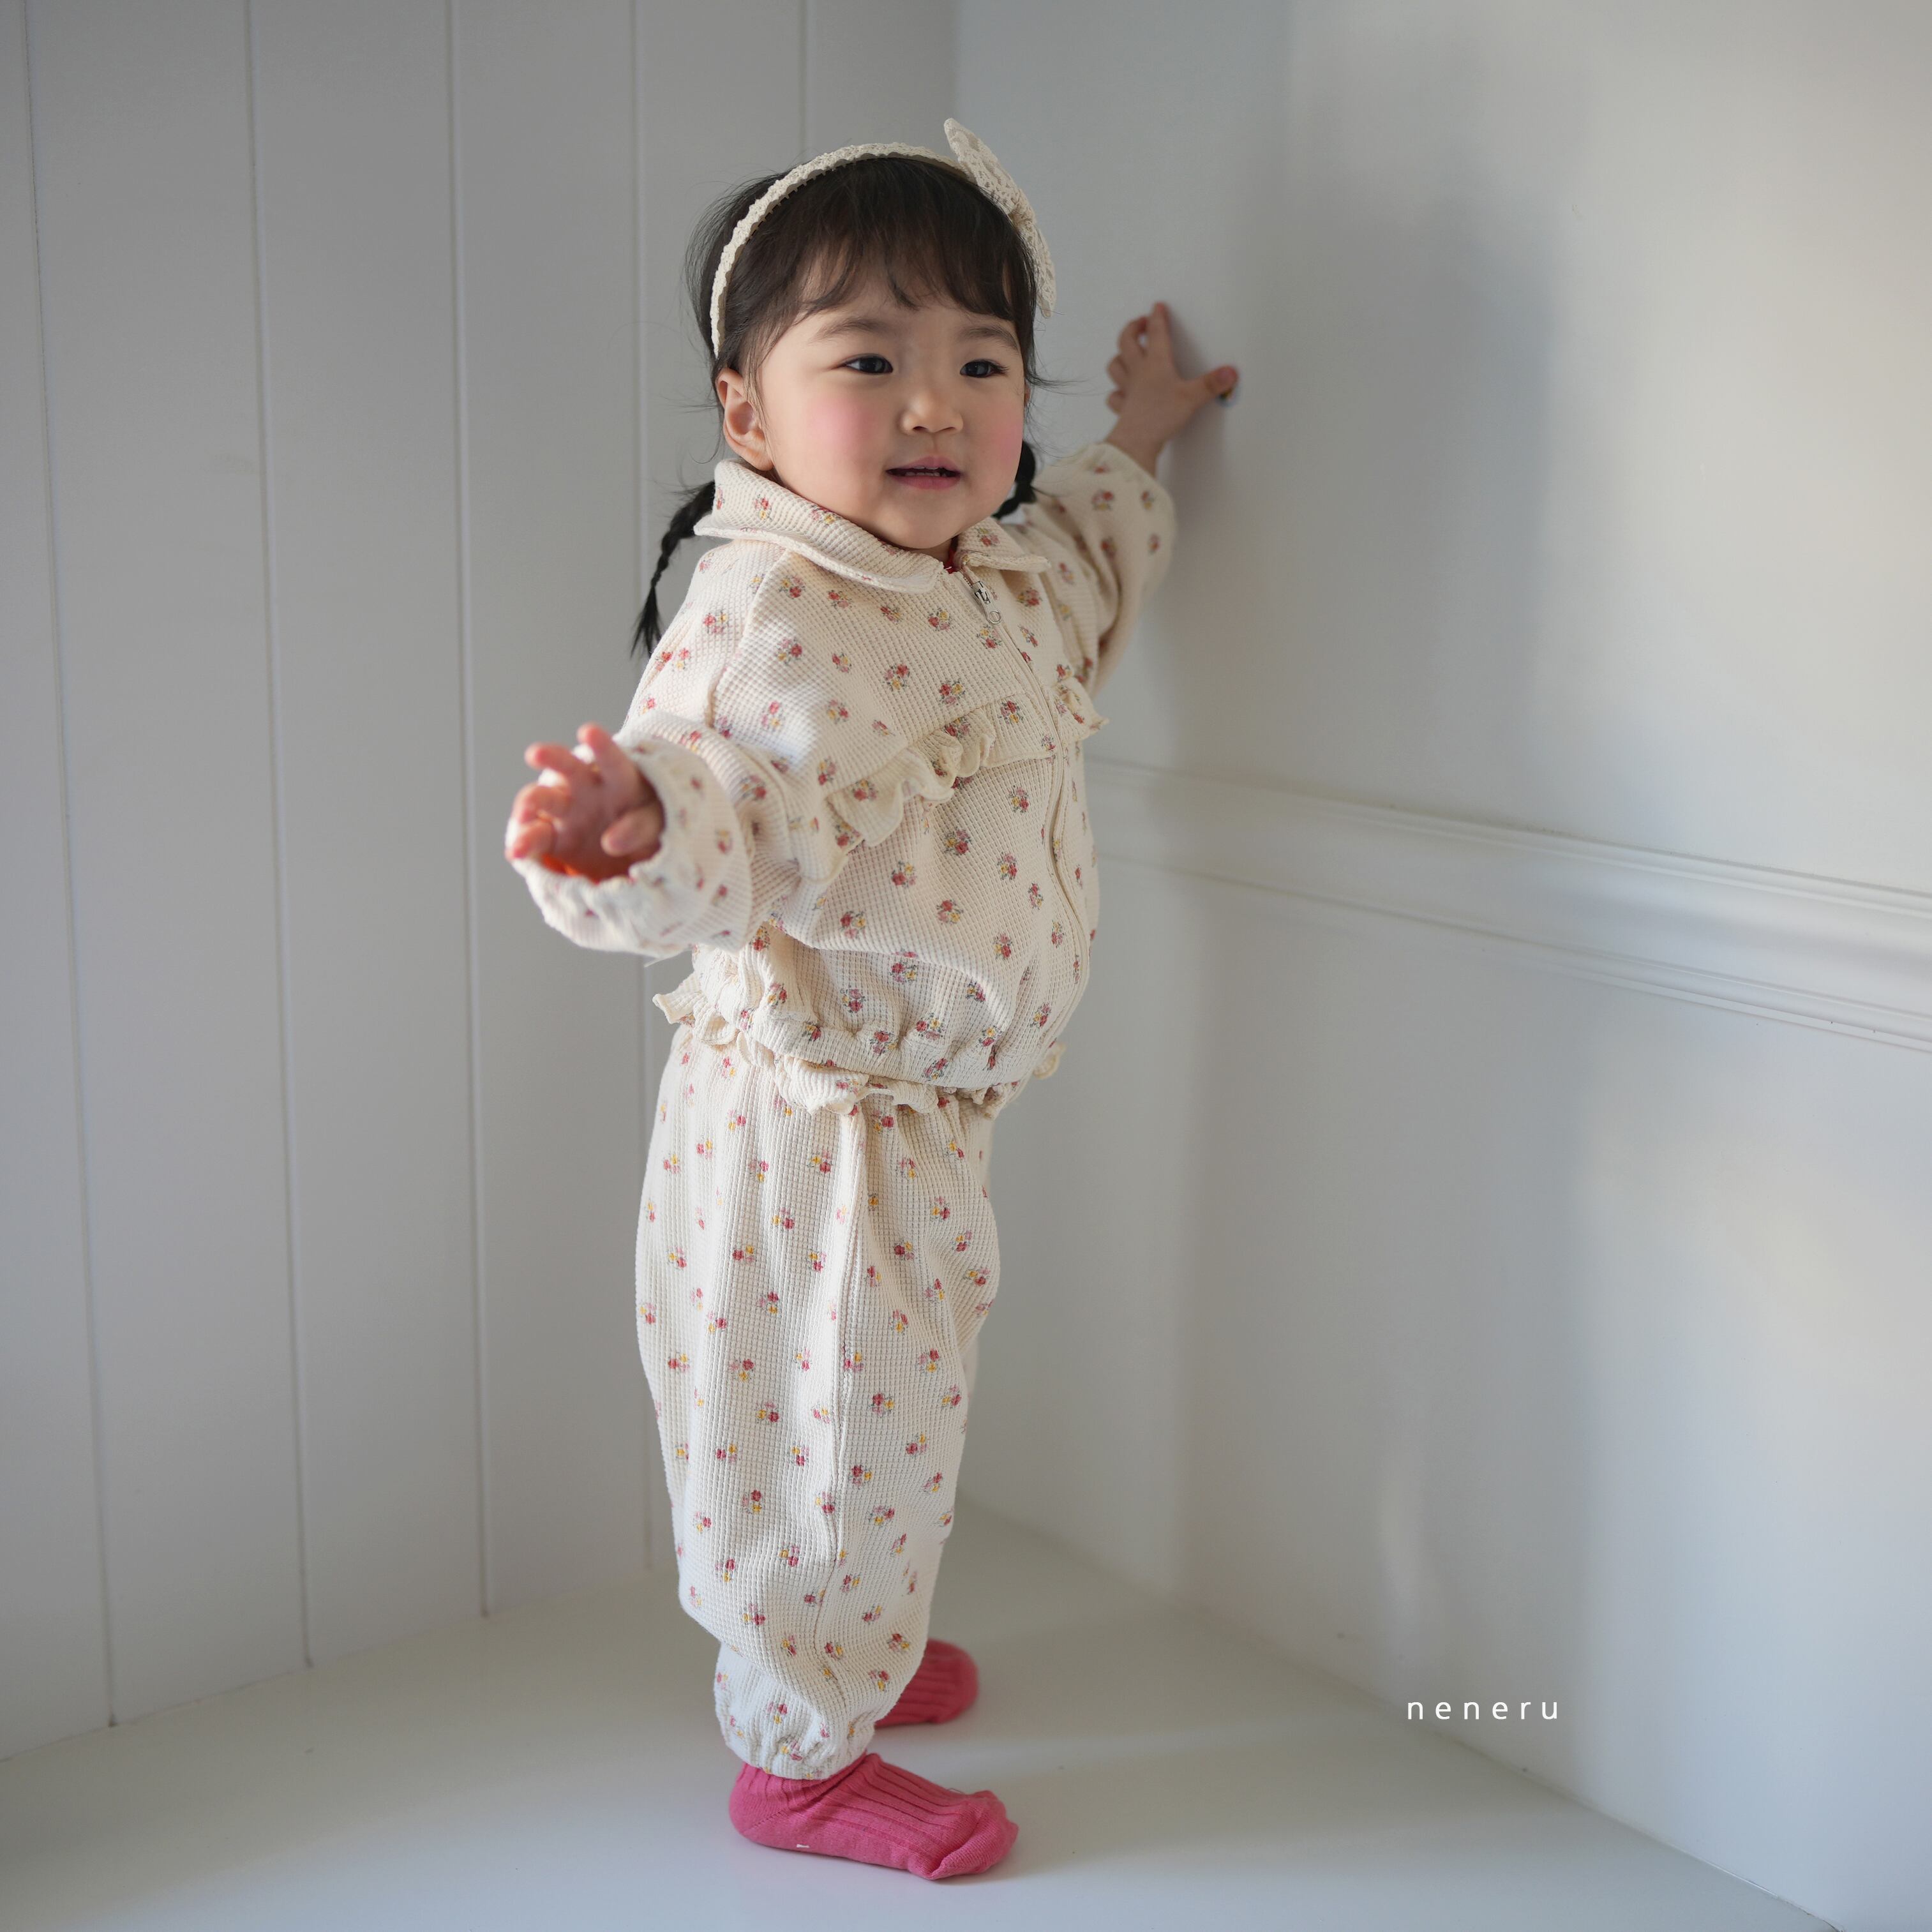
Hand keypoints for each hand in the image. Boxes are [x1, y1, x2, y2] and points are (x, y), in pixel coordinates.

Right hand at [505, 723, 663, 882]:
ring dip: (529, 802)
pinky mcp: (552, 839)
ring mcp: (565, 812)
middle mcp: (586, 789)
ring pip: (542, 799)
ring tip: (524, 815)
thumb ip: (640, 828)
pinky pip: (533, 837)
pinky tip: (515, 851)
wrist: (631, 856)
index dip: (601, 746)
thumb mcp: (656, 825)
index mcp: (619, 780)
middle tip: (536, 754)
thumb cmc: (646, 828)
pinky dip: (522, 844)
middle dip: (551, 758)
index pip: (612, 761)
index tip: (588, 732)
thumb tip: (610, 842)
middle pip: (567, 768)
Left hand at [1103, 301, 1237, 474]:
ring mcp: (1127, 389)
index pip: (1156, 332)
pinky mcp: (1122, 407)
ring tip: (1127, 353)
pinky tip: (1121, 392)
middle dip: (1132, 328)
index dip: (1157, 317)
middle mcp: (1138, 372)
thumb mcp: (1192, 397)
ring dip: (1120, 356)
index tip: (1157, 306)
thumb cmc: (1161, 416)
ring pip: (1115, 365)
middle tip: (1140, 323)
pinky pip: (1114, 396)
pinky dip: (1116, 391)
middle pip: (1127, 341)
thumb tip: (1231, 373)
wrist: (1137, 441)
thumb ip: (1212, 384)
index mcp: (1156, 363)